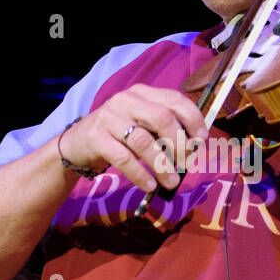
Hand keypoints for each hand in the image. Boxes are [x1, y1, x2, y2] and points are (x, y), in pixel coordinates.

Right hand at [57, 86, 208, 191]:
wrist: (77, 143)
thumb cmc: (117, 134)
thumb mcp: (141, 124)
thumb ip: (163, 130)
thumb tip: (193, 149)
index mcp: (142, 94)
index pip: (174, 99)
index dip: (193, 119)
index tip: (202, 140)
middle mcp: (126, 100)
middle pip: (161, 117)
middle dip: (179, 142)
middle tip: (186, 162)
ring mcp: (109, 117)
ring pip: (143, 141)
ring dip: (162, 164)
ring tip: (172, 182)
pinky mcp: (96, 137)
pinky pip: (123, 158)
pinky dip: (140, 174)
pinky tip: (150, 185)